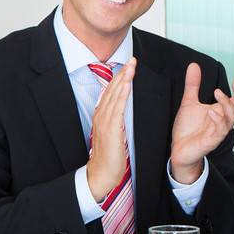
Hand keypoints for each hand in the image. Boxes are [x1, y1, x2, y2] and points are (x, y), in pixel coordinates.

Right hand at [85, 57, 134, 201]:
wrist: (101, 174)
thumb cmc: (110, 158)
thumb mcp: (114, 136)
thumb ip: (116, 123)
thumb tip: (123, 114)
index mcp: (102, 117)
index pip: (111, 93)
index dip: (119, 79)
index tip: (128, 66)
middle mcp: (102, 116)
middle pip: (112, 90)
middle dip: (122, 73)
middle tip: (131, 59)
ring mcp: (105, 122)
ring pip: (114, 96)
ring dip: (123, 79)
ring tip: (131, 66)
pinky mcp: (110, 129)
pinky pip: (116, 108)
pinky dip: (121, 95)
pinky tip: (127, 85)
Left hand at [170, 62, 233, 182]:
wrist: (179, 149)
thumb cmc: (188, 128)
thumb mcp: (189, 102)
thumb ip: (193, 85)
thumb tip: (194, 65)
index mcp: (221, 111)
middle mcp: (224, 120)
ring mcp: (219, 131)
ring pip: (232, 118)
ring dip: (227, 104)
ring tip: (217, 92)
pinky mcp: (212, 140)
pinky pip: (220, 130)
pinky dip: (218, 120)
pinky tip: (211, 112)